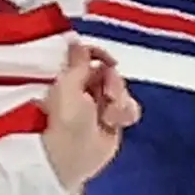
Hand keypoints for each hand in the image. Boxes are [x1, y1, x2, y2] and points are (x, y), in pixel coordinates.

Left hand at [38, 39, 137, 192]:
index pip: (92, 57)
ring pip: (124, 91)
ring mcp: (102, 106)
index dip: (102, 56)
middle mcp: (87, 89)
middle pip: (112, 73)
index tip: (109, 61)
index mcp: (72, 78)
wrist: (70, 155)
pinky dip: (126, 113)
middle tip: (107, 96)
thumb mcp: (68, 85)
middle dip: (114, 83)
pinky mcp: (114, 122)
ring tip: (109, 116)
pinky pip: (130, 109)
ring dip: (121, 101)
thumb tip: (76, 39)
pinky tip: (115, 122)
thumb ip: (77, 61)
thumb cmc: (63, 120)